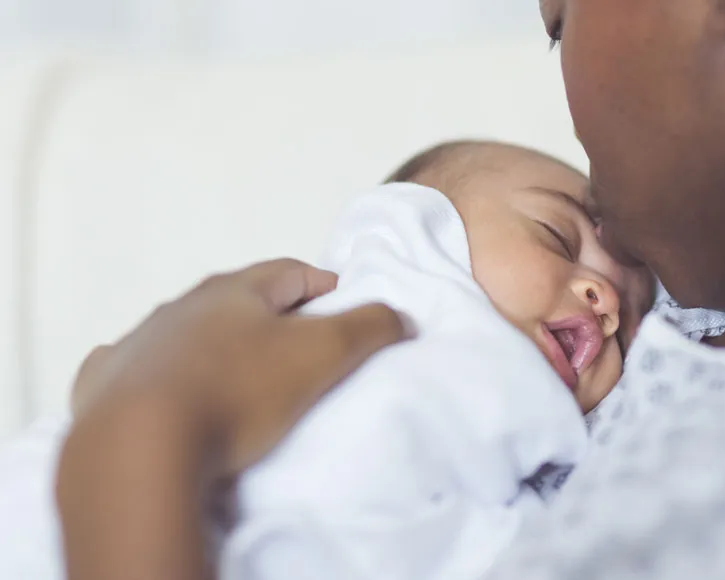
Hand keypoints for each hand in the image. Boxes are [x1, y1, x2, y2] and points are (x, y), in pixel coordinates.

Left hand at [69, 258, 409, 474]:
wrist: (138, 446)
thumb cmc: (238, 393)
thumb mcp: (323, 354)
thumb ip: (370, 327)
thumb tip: (398, 316)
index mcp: (233, 291)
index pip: (291, 273)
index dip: (325, 287)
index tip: (348, 308)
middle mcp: (180, 307)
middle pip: (237, 301)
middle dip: (271, 316)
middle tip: (301, 346)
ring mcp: (139, 344)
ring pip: (187, 333)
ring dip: (217, 346)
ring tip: (243, 381)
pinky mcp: (105, 385)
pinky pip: (139, 369)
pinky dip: (163, 375)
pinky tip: (172, 398)